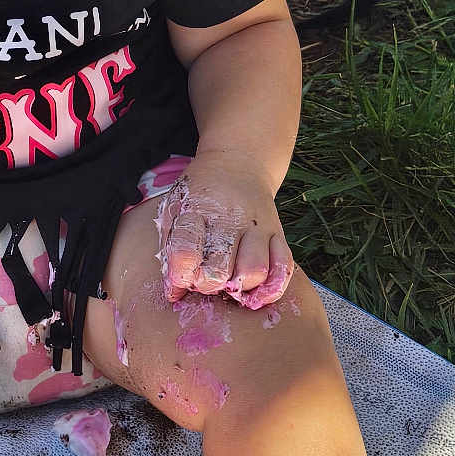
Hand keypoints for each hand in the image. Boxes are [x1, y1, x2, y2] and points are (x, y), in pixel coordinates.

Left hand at [157, 151, 293, 307]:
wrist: (238, 162)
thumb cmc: (200, 193)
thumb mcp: (175, 207)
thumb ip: (170, 247)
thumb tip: (172, 292)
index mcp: (197, 209)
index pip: (185, 250)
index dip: (180, 275)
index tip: (180, 280)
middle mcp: (230, 217)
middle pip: (221, 268)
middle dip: (209, 285)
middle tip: (204, 281)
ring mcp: (258, 226)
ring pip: (255, 271)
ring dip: (240, 288)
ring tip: (229, 284)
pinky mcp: (278, 232)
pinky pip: (283, 266)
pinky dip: (272, 287)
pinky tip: (257, 293)